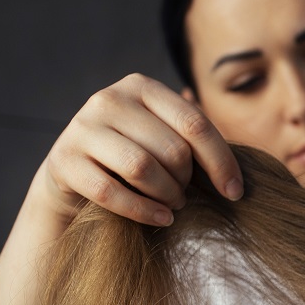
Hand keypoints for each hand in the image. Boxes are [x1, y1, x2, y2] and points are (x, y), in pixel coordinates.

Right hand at [37, 73, 241, 227]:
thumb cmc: (135, 156)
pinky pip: (112, 193)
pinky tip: (161, 218)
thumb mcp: (165, 137)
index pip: (195, 125)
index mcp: (142, 86)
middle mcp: (109, 99)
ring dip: (167, 195)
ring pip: (142, 168)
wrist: (74, 174)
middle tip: (186, 195)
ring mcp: (81, 127)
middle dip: (188, 181)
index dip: (222, 162)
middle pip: (172, 149)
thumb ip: (195, 140)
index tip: (235, 192)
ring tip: (174, 205)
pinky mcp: (64, 160)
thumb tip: (240, 172)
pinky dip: (143, 211)